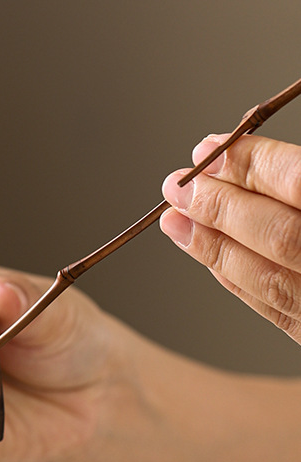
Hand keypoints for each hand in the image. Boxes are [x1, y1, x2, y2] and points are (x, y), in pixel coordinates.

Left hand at [160, 134, 300, 342]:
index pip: (298, 183)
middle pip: (277, 234)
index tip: (207, 150)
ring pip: (269, 279)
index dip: (250, 164)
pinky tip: (207, 255)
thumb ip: (298, 179)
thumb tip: (245, 157)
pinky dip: (236, 279)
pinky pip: (275, 311)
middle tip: (176, 187)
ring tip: (174, 221)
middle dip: (219, 207)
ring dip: (214, 247)